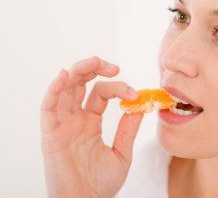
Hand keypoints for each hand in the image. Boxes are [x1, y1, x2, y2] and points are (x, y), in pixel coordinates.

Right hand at [40, 56, 143, 197]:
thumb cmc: (101, 184)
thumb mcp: (122, 152)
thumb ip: (128, 129)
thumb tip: (141, 103)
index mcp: (91, 122)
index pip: (101, 93)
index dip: (119, 88)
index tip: (136, 94)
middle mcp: (75, 119)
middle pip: (80, 83)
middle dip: (95, 69)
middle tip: (113, 66)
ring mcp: (62, 124)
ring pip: (65, 88)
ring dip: (78, 71)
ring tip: (96, 61)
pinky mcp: (50, 134)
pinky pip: (48, 107)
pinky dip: (54, 89)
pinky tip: (65, 75)